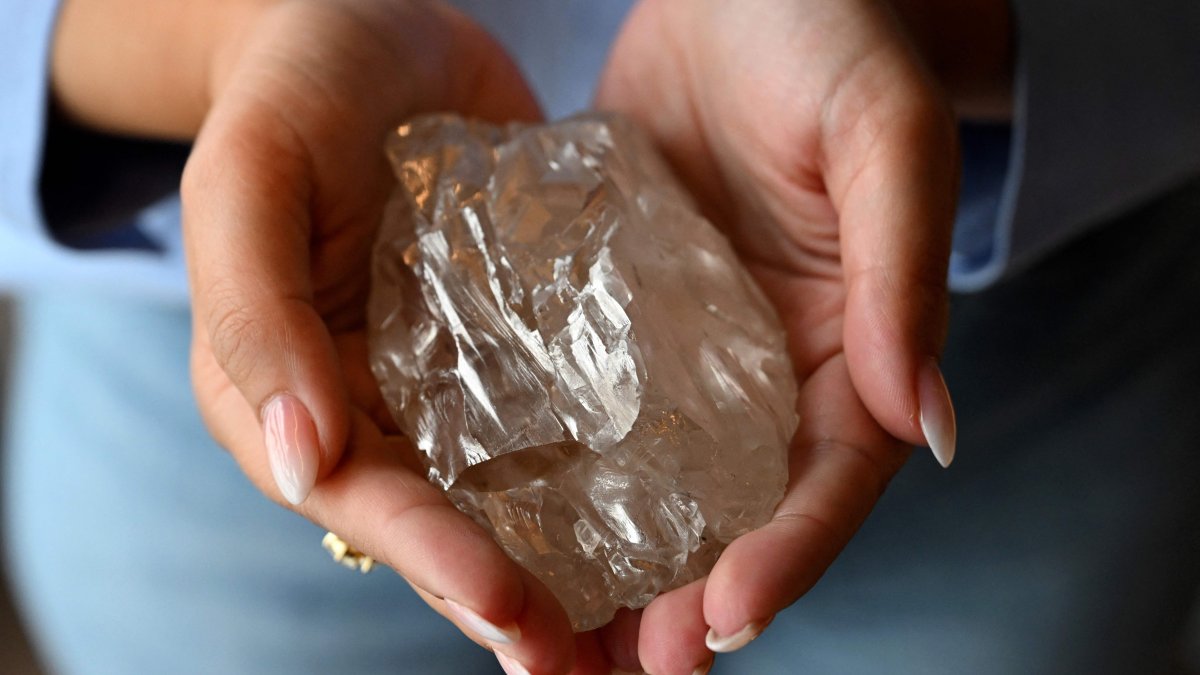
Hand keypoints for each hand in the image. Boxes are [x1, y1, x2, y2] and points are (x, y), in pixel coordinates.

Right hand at [176, 1, 586, 671]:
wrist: (374, 26)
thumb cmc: (295, 87)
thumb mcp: (251, 177)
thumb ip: (256, 311)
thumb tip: (298, 457)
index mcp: (294, 392)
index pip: (368, 498)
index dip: (437, 561)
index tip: (514, 609)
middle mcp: (378, 406)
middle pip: (447, 525)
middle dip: (517, 602)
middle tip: (593, 669)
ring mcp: (455, 380)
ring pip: (512, 494)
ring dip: (571, 568)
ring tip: (646, 633)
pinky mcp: (521, 343)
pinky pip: (562, 417)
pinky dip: (606, 472)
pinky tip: (672, 512)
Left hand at [592, 0, 1008, 670]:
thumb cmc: (830, 36)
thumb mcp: (879, 136)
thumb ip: (902, 273)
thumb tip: (926, 422)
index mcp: (850, 345)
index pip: (831, 476)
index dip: (790, 552)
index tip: (724, 616)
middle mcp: (769, 366)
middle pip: (741, 508)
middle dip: (689, 595)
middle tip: (623, 668)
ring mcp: (688, 348)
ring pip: (660, 481)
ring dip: (618, 566)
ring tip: (561, 639)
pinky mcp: (617, 313)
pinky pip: (591, 404)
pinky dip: (560, 473)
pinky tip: (507, 521)